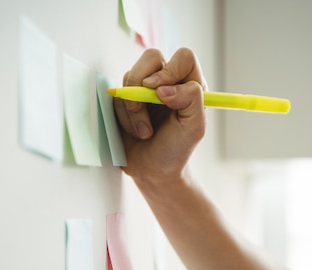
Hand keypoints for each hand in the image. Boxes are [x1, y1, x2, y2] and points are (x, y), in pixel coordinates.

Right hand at [113, 48, 207, 184]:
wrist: (152, 171)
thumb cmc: (176, 151)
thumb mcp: (194, 129)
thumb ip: (191, 100)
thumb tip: (163, 87)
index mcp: (189, 85)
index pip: (183, 58)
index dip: (170, 71)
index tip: (161, 94)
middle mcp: (167, 82)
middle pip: (151, 57)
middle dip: (142, 85)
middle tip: (145, 108)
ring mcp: (143, 89)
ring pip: (130, 77)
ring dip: (134, 109)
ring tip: (144, 132)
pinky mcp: (124, 98)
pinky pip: (116, 94)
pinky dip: (122, 115)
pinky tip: (134, 131)